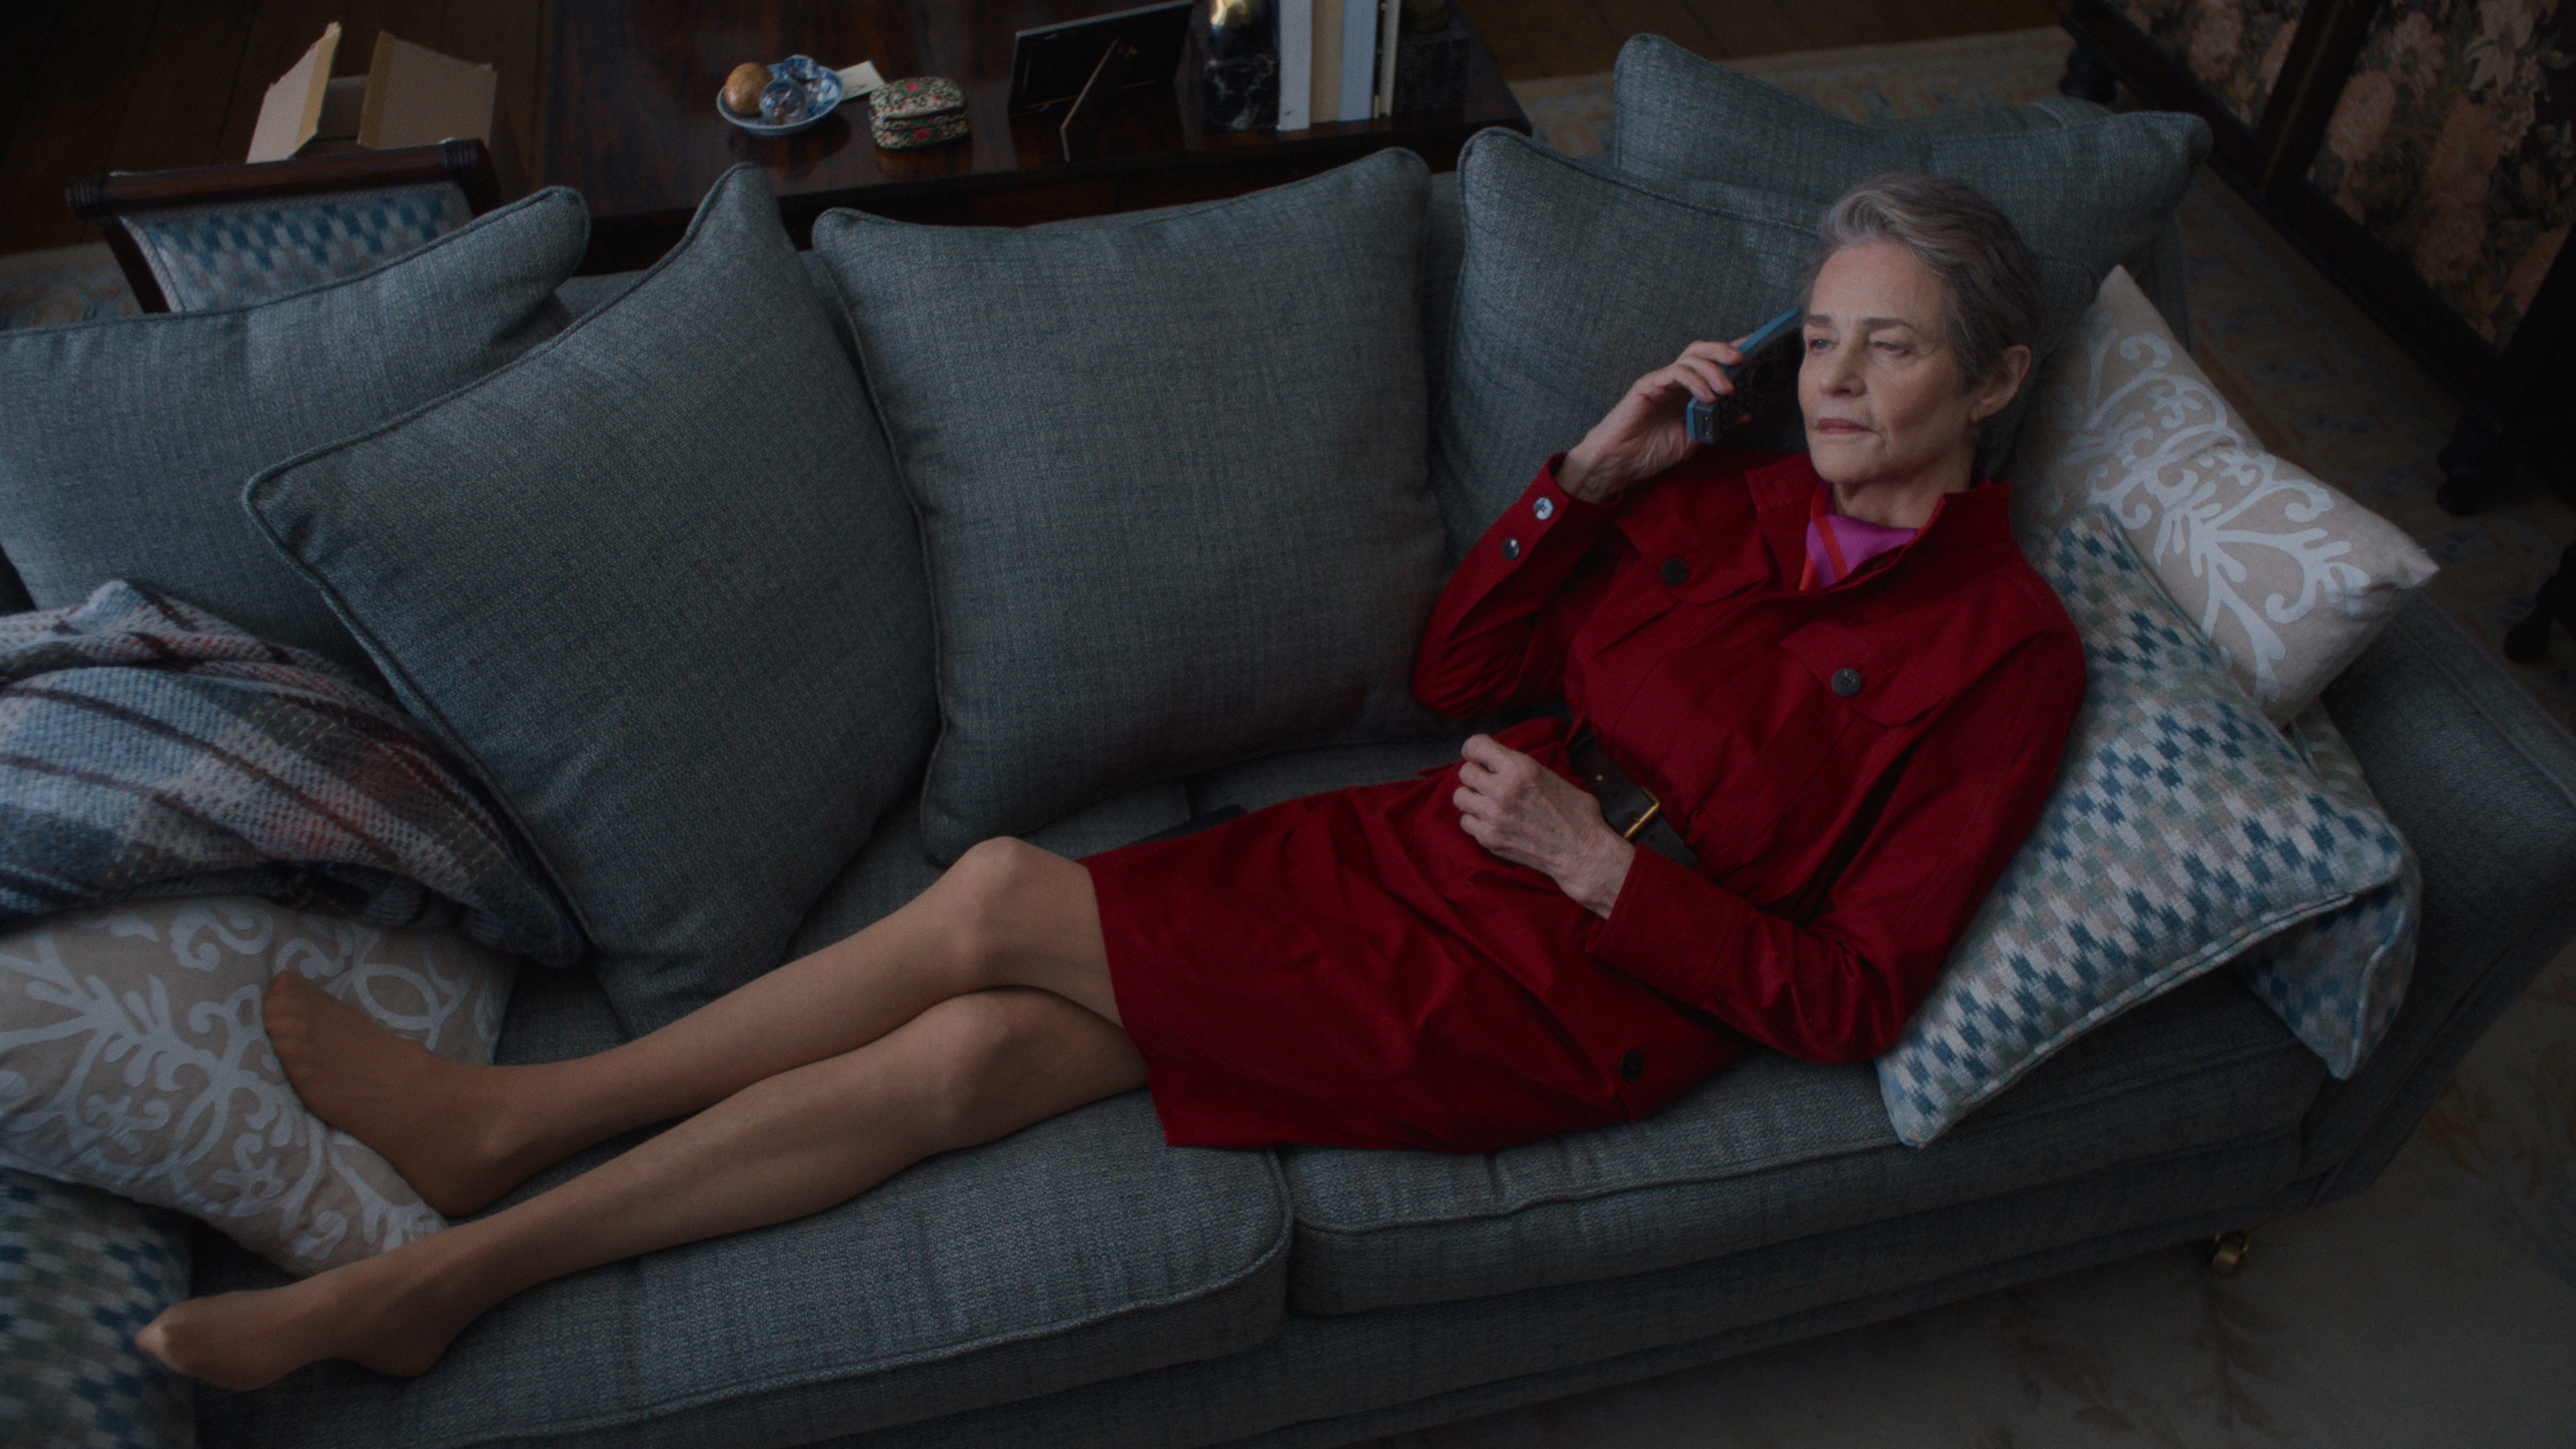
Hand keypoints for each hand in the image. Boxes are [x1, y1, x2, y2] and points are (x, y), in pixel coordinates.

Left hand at [1452, 734, 1635, 917]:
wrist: (1581, 852)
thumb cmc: (1575, 812)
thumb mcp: (1550, 776)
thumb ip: (1520, 768)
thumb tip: (1499, 764)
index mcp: (1519, 768)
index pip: (1475, 745)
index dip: (1474, 750)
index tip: (1478, 756)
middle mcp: (1502, 789)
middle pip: (1465, 772)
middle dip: (1475, 774)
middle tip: (1487, 782)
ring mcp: (1493, 816)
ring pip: (1460, 796)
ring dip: (1472, 797)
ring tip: (1486, 802)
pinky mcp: (1489, 838)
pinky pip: (1465, 821)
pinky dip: (1475, 820)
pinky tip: (1491, 821)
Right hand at [1557, 338, 1753, 504]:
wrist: (1623, 462)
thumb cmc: (1653, 450)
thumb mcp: (1696, 437)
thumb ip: (1717, 422)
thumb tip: (1745, 412)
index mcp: (1688, 390)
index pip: (1712, 362)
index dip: (1734, 351)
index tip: (1758, 348)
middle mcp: (1676, 381)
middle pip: (1702, 351)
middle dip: (1725, 350)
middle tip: (1743, 359)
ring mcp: (1662, 380)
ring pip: (1691, 357)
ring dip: (1714, 369)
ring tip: (1727, 389)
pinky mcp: (1649, 384)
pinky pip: (1676, 372)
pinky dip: (1696, 381)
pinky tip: (1707, 397)